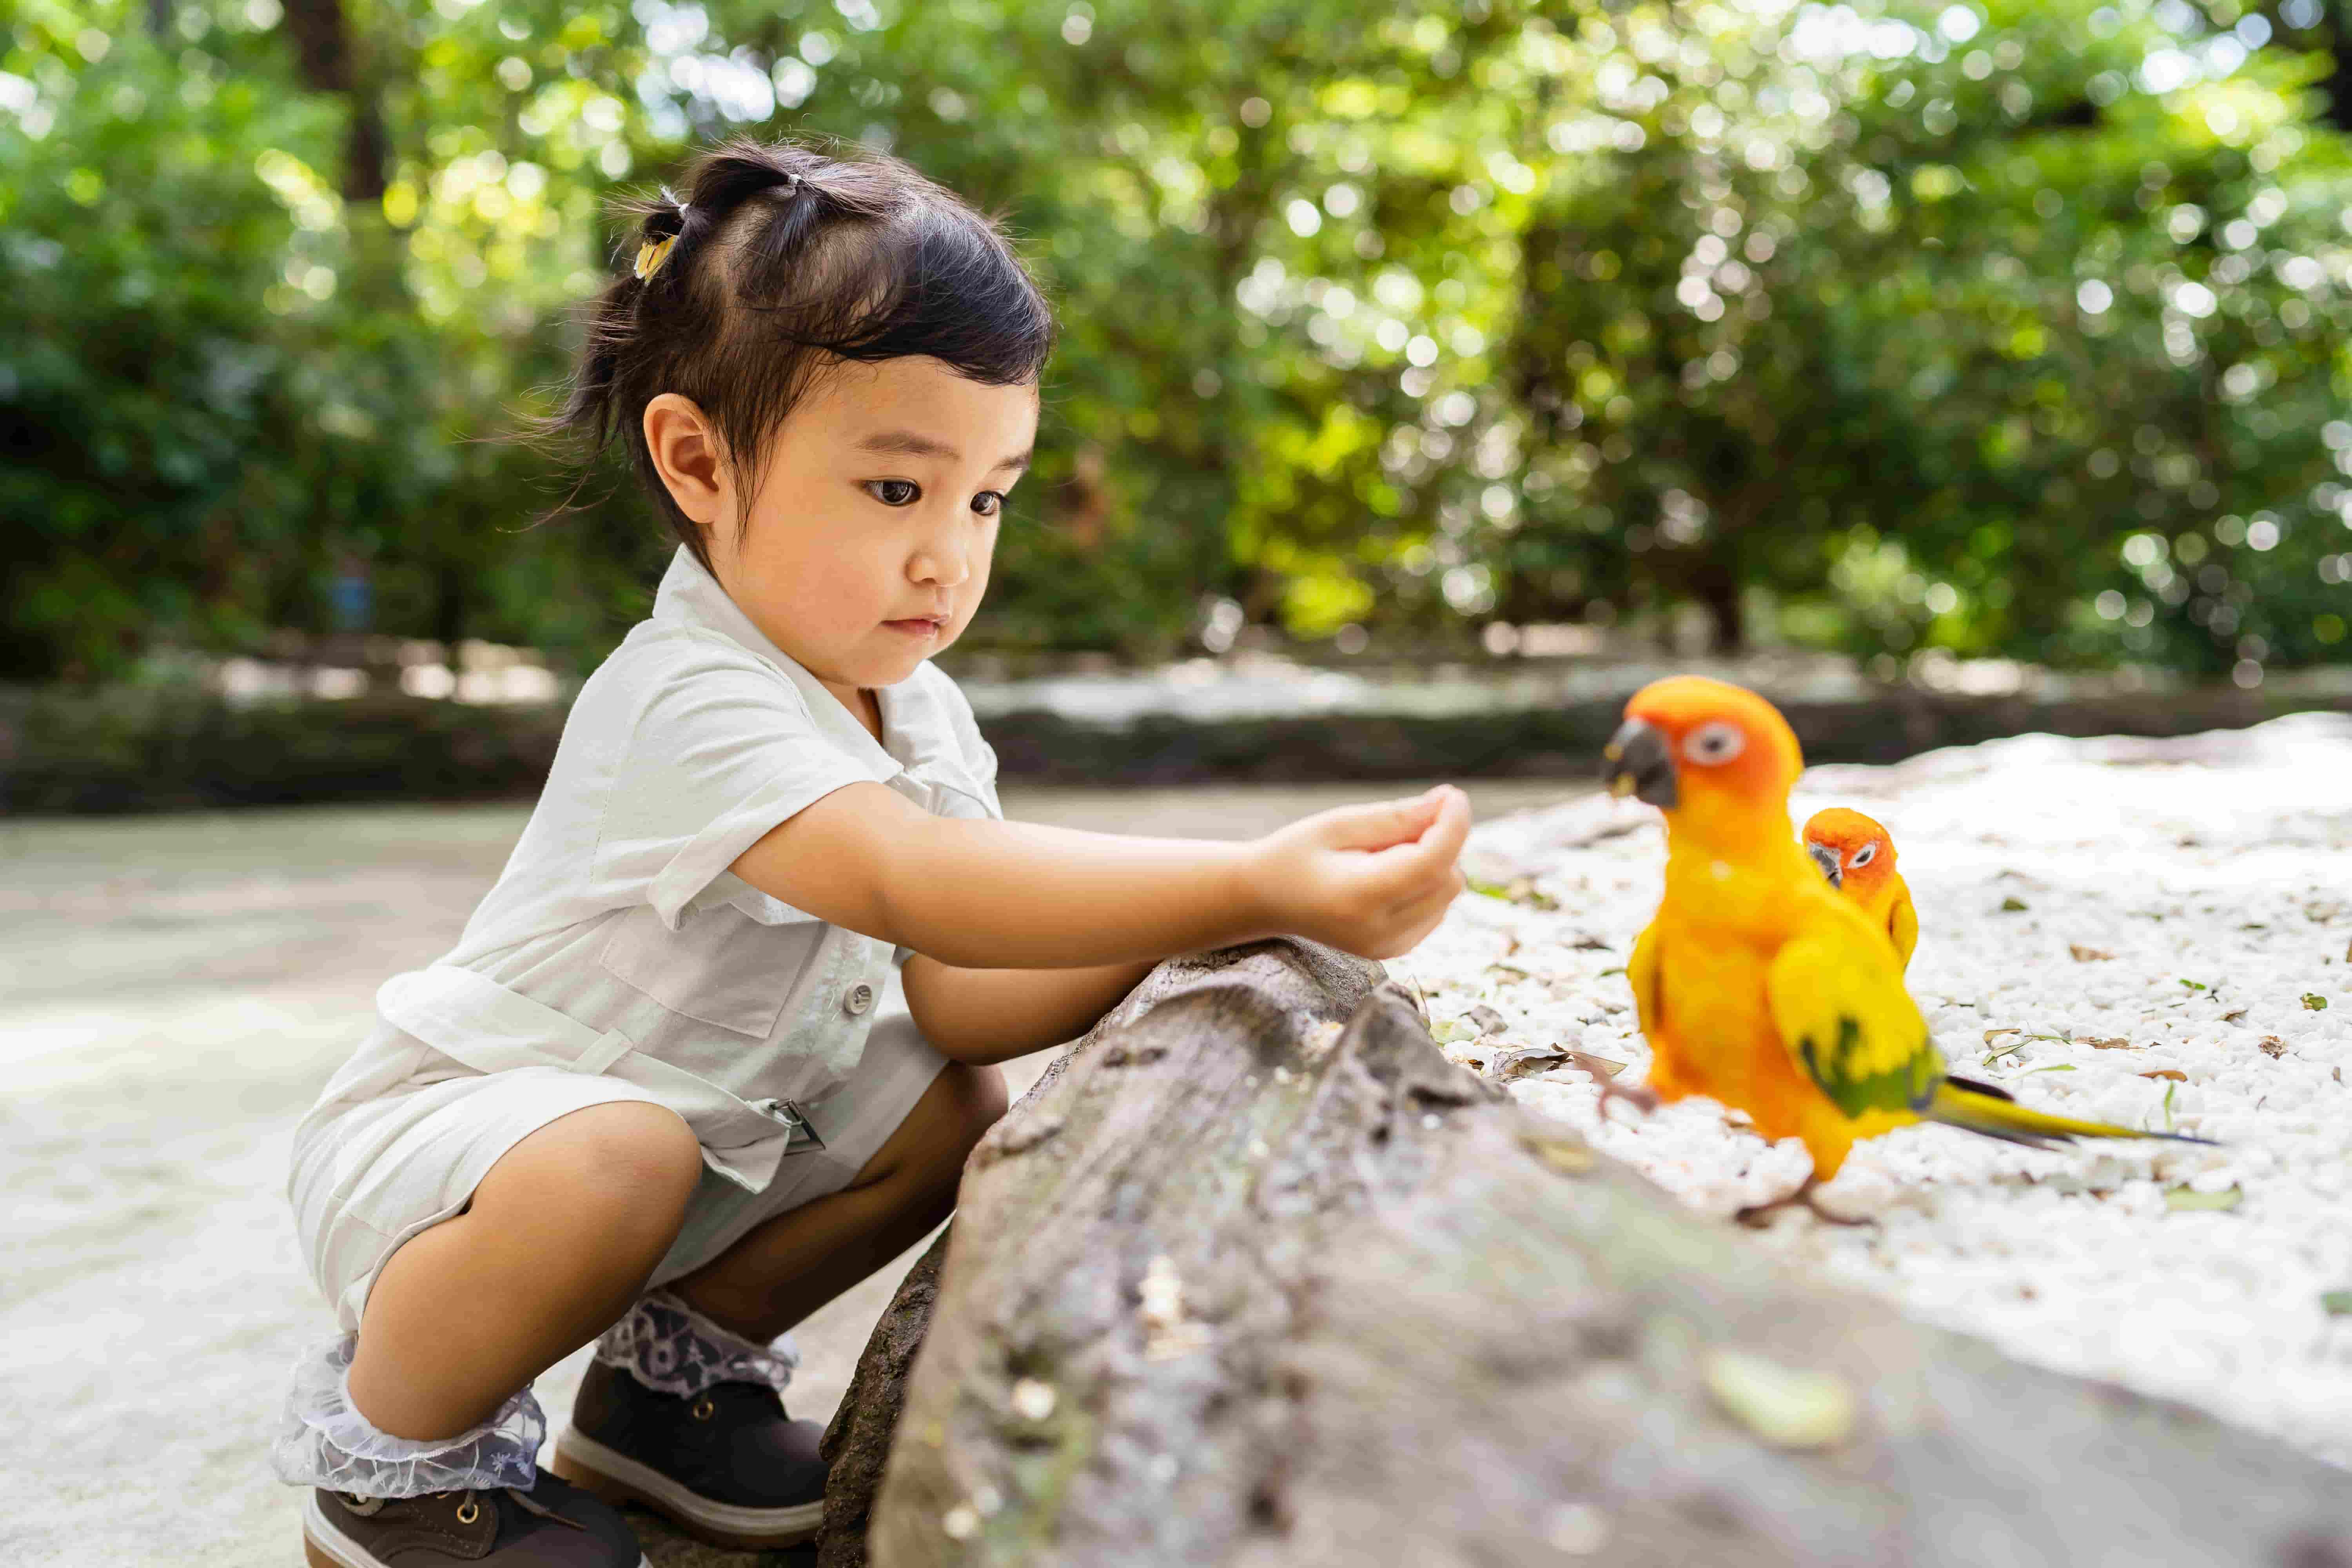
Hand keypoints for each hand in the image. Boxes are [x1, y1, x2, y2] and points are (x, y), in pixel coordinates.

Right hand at [1242, 785, 1470, 958]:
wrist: (1264, 899)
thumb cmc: (1296, 853)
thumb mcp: (1338, 824)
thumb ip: (1394, 818)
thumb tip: (1447, 802)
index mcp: (1360, 898)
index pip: (1431, 863)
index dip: (1452, 825)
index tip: (1451, 794)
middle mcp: (1380, 931)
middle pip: (1448, 879)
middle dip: (1439, 842)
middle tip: (1401, 822)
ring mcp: (1390, 946)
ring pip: (1448, 893)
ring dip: (1433, 861)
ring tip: (1384, 851)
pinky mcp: (1396, 948)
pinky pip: (1437, 906)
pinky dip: (1427, 882)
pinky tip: (1388, 873)